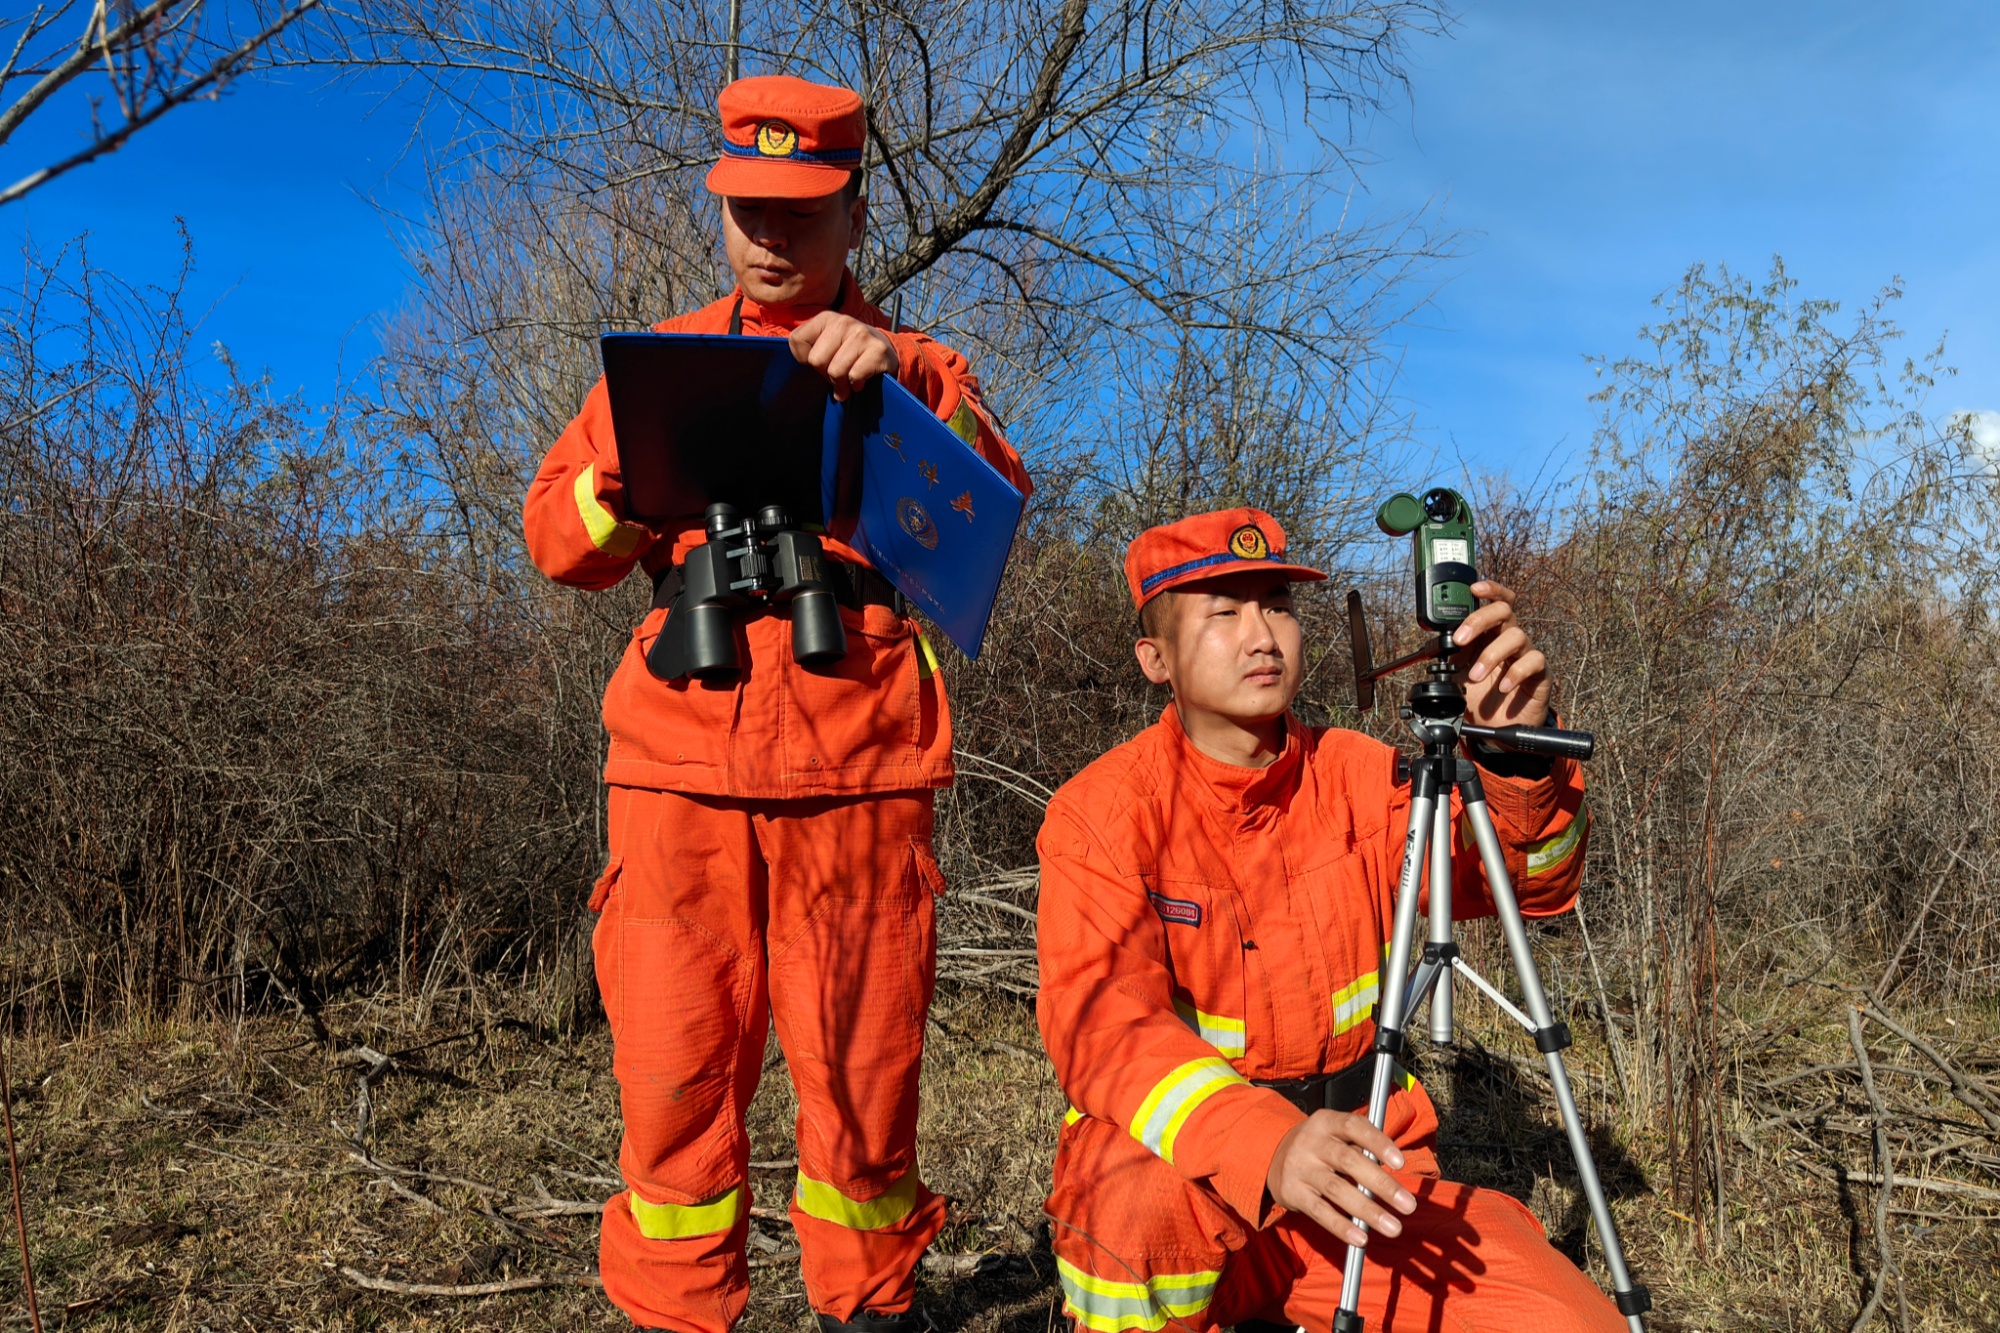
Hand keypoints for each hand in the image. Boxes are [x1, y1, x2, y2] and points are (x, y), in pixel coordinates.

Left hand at [788, 312, 899, 401]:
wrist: (886, 352)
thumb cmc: (849, 353)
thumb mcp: (826, 344)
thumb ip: (808, 349)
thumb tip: (801, 366)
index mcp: (826, 317)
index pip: (797, 341)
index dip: (805, 360)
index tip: (821, 361)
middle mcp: (843, 321)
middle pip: (815, 360)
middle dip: (825, 374)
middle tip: (837, 372)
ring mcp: (862, 334)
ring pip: (835, 371)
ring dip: (842, 384)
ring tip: (849, 379)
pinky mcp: (877, 350)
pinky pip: (854, 376)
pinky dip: (856, 385)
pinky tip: (861, 380)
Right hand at [1264, 1110, 1416, 1245]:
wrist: (1273, 1156)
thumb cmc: (1319, 1146)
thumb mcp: (1335, 1134)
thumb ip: (1361, 1147)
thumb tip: (1393, 1173)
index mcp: (1325, 1122)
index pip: (1353, 1126)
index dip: (1378, 1142)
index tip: (1401, 1162)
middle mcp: (1310, 1142)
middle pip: (1348, 1161)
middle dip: (1382, 1184)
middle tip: (1408, 1205)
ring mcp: (1299, 1168)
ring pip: (1336, 1189)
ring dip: (1368, 1211)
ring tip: (1393, 1227)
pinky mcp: (1292, 1192)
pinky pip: (1319, 1211)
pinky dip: (1341, 1226)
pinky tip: (1360, 1238)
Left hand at [1451, 580, 1550, 727]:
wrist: (1496, 728)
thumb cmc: (1480, 696)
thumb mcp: (1457, 675)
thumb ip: (1450, 657)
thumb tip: (1436, 645)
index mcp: (1490, 633)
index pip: (1495, 601)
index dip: (1489, 589)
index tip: (1473, 588)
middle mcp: (1509, 639)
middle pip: (1504, 611)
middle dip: (1479, 620)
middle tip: (1460, 640)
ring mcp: (1526, 654)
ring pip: (1517, 636)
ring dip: (1491, 655)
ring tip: (1475, 676)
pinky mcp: (1540, 673)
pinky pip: (1534, 661)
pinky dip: (1516, 673)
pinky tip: (1503, 687)